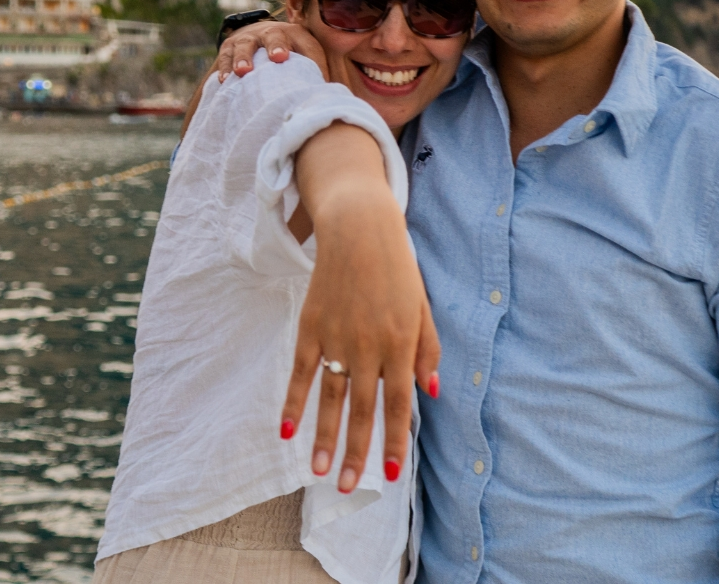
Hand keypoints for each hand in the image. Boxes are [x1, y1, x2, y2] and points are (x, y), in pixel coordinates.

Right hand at [182, 21, 328, 134]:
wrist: (256, 36)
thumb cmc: (288, 58)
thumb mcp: (304, 60)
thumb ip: (317, 77)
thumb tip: (337, 102)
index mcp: (297, 35)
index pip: (308, 45)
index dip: (313, 58)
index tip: (317, 74)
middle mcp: (273, 32)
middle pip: (275, 36)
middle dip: (277, 45)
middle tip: (279, 58)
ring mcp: (249, 38)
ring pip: (246, 45)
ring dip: (245, 57)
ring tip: (245, 72)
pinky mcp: (230, 46)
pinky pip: (225, 56)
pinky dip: (225, 67)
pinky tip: (226, 80)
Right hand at [283, 124, 440, 493]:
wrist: (360, 228)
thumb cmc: (398, 268)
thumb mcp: (423, 307)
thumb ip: (428, 351)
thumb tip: (431, 394)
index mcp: (402, 344)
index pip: (398, 405)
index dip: (395, 441)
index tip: (392, 476)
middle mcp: (370, 346)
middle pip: (362, 410)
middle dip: (355, 453)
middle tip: (346, 489)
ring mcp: (338, 337)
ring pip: (330, 398)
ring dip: (323, 438)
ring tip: (317, 472)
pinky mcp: (311, 326)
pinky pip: (301, 372)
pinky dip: (294, 401)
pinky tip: (287, 430)